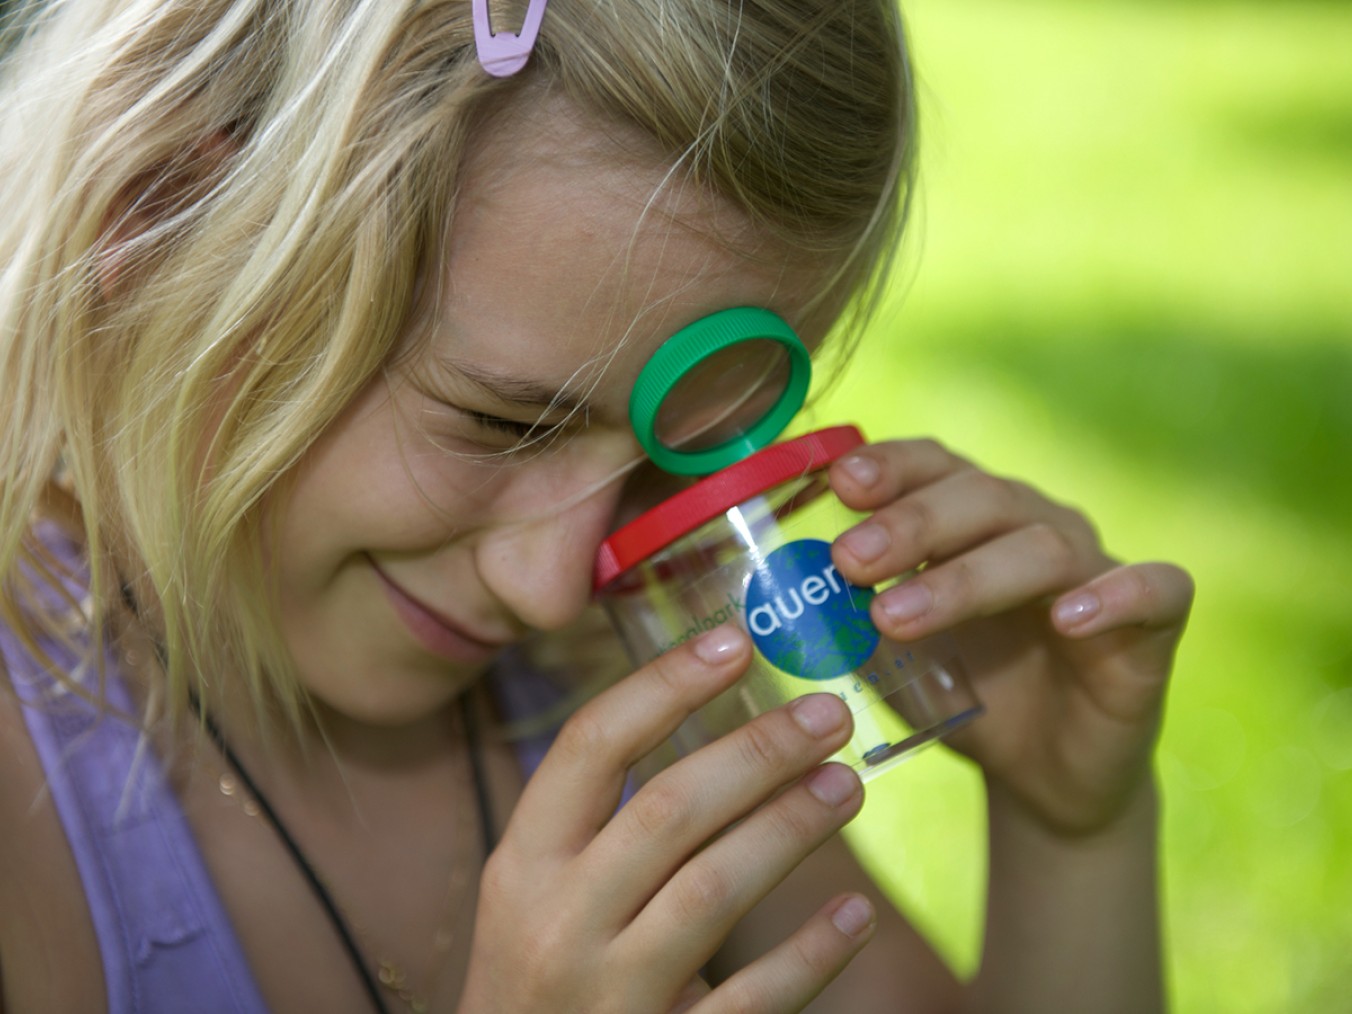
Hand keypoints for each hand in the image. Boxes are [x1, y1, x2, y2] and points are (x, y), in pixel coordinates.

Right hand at [458, 627, 876, 1012]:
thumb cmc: (539, 981)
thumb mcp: (535, 896)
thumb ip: (596, 827)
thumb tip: (698, 714)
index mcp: (521, 866)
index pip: (590, 746)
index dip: (665, 684)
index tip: (734, 642)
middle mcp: (558, 923)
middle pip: (670, 809)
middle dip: (759, 750)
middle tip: (830, 714)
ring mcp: (610, 994)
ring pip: (714, 888)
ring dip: (791, 826)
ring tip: (848, 784)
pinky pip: (754, 999)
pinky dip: (811, 953)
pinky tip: (856, 914)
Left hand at [829, 439, 1192, 837]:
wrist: (1042, 776)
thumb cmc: (962, 693)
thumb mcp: (891, 654)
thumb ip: (846, 617)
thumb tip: (778, 596)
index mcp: (972, 519)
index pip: (934, 466)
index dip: (892, 465)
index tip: (840, 483)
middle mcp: (1035, 526)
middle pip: (980, 497)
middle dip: (910, 524)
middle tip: (849, 560)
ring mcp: (1097, 570)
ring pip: (1042, 545)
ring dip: (966, 575)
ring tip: (898, 614)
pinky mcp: (1153, 627)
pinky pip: (1157, 590)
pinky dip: (1116, 596)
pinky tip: (1069, 617)